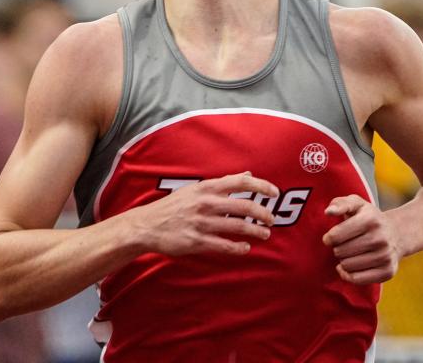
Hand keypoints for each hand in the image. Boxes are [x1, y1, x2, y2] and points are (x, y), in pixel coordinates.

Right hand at [134, 172, 277, 256]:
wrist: (147, 225)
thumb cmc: (173, 206)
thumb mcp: (196, 189)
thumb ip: (222, 184)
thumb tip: (248, 174)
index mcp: (206, 188)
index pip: (239, 181)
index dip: (260, 185)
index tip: (275, 192)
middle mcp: (205, 203)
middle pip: (243, 205)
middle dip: (262, 213)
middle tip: (272, 219)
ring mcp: (201, 223)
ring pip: (237, 226)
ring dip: (255, 231)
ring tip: (265, 234)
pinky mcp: (196, 241)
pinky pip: (223, 245)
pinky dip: (237, 248)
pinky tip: (245, 248)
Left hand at [322, 194, 401, 284]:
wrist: (398, 234)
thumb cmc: (369, 218)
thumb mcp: (356, 204)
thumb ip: (340, 203)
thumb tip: (328, 212)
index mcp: (370, 220)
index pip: (336, 235)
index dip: (329, 238)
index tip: (331, 238)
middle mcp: (380, 238)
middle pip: (340, 252)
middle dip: (337, 249)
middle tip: (344, 245)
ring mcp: (385, 256)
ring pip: (347, 266)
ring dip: (343, 261)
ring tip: (350, 253)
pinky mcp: (388, 272)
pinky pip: (357, 279)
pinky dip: (348, 275)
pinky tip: (348, 268)